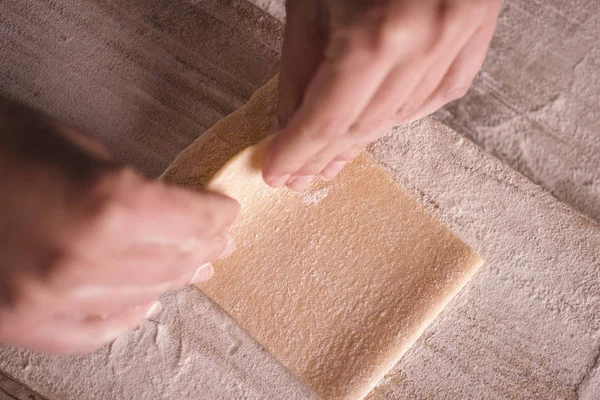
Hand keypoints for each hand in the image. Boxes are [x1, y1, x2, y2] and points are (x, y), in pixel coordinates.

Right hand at [0, 98, 238, 354]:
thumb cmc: (0, 142)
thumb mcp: (78, 147)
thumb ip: (131, 188)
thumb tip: (173, 213)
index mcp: (104, 203)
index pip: (192, 218)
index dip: (217, 214)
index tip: (227, 213)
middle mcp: (79, 259)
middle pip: (173, 262)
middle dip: (204, 247)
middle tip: (219, 241)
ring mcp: (45, 299)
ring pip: (141, 298)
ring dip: (174, 281)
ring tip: (193, 268)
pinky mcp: (17, 322)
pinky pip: (92, 331)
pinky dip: (125, 316)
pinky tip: (143, 303)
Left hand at [263, 0, 502, 190]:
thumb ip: (299, 66)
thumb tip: (288, 121)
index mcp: (377, 34)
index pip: (328, 119)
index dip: (298, 152)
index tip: (277, 170)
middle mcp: (424, 45)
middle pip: (363, 125)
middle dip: (324, 154)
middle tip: (298, 173)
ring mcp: (456, 41)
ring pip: (398, 116)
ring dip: (358, 140)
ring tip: (329, 158)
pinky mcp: (474, 36)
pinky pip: (434, 95)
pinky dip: (400, 114)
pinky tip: (377, 124)